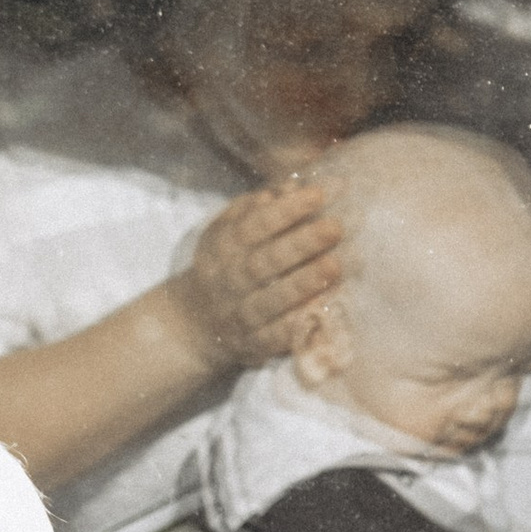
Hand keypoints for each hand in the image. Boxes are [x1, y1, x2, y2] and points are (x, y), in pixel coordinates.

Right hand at [168, 178, 343, 371]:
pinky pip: (274, 337)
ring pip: (269, 301)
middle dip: (299, 245)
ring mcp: (238, 315)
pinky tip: (322, 309)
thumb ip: (256, 208)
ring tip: (334, 266)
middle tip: (335, 228)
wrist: (196, 324)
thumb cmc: (226, 265)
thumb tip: (291, 186)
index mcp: (221, 249)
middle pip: (261, 263)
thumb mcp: (228, 231)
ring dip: (302, 284)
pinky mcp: (253, 345)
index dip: (284, 211)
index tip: (318, 195)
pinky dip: (296, 325)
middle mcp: (226, 282)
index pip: (251, 227)